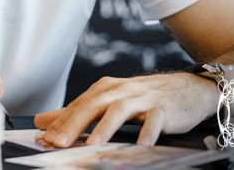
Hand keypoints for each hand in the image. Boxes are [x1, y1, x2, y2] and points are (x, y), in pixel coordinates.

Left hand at [34, 72, 217, 146]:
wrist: (189, 88)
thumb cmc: (145, 98)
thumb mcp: (109, 100)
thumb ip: (77, 111)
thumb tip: (44, 121)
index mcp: (106, 89)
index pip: (79, 105)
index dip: (60, 121)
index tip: (44, 138)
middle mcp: (122, 90)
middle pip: (94, 104)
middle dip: (75, 123)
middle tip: (59, 142)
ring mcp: (144, 98)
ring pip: (121, 109)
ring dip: (105, 126)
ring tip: (92, 144)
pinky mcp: (164, 109)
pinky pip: (155, 119)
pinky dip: (147, 132)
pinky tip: (141, 145)